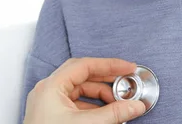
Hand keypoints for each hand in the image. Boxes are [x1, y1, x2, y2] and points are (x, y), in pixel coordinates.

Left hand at [23, 57, 145, 123]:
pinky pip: (75, 103)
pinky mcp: (51, 116)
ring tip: (118, 104)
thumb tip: (134, 106)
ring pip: (79, 90)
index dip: (109, 65)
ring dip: (100, 96)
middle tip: (125, 82)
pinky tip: (105, 114)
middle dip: (106, 80)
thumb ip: (113, 114)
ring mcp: (48, 104)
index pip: (84, 66)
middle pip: (82, 76)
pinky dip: (92, 106)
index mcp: (51, 87)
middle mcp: (47, 91)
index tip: (127, 67)